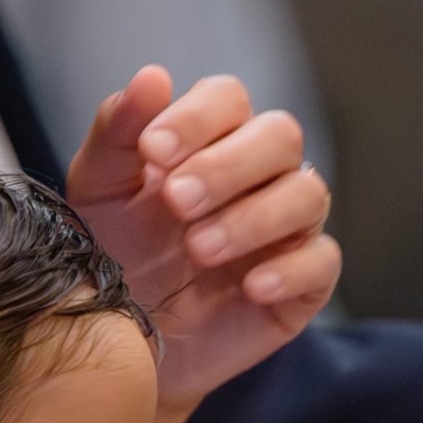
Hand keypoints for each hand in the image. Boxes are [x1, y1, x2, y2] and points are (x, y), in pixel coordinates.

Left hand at [65, 66, 341, 411]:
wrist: (124, 345)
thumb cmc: (113, 258)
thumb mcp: (99, 192)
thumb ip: (117, 134)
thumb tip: (153, 77)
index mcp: (209, 141)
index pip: (229, 99)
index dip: (198, 117)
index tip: (154, 152)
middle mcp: (259, 175)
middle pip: (281, 136)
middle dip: (229, 166)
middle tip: (178, 203)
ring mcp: (288, 228)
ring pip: (308, 195)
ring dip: (254, 218)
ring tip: (200, 250)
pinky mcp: (306, 283)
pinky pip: (323, 262)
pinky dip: (290, 270)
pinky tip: (250, 286)